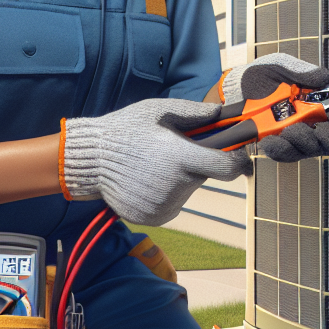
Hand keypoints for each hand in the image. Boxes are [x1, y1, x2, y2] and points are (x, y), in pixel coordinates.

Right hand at [61, 98, 246, 225]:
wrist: (91, 160)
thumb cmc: (126, 130)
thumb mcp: (158, 111)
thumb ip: (193, 112)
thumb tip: (220, 113)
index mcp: (181, 158)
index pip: (227, 167)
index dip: (238, 160)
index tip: (238, 154)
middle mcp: (176, 186)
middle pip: (204, 177)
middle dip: (198, 164)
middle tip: (175, 152)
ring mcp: (164, 205)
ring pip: (186, 191)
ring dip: (179, 179)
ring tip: (154, 165)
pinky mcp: (154, 218)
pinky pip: (171, 204)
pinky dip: (165, 194)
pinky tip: (146, 180)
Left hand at [221, 53, 328, 161]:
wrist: (235, 90)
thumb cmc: (261, 76)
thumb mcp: (279, 66)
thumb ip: (300, 70)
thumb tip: (323, 76)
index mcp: (322, 103)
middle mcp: (314, 123)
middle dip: (328, 139)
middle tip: (311, 127)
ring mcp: (298, 137)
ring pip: (311, 152)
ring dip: (301, 142)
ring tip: (286, 130)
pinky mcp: (280, 146)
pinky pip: (286, 156)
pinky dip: (279, 150)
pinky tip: (269, 140)